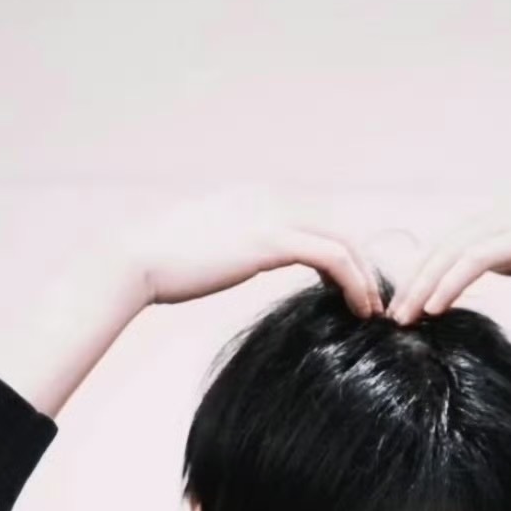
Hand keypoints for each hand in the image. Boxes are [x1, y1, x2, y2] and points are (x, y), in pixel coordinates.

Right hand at [113, 184, 382, 318]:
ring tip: (371, 311)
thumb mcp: (206, 251)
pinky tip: (360, 308)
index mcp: (256, 200)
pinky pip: (333, 256)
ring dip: (365, 277)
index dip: (340, 256)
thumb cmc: (161, 265)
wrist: (137, 259)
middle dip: (362, 266)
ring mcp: (273, 215)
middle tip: (373, 302)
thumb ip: (230, 248)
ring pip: (344, 240)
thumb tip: (231, 261)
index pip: (315, 223)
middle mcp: (271, 199)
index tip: (349, 291)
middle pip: (338, 227)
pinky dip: (355, 282)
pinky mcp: (272, 240)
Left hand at [385, 201, 510, 323]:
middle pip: (442, 245)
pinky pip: (476, 259)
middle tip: (389, 315)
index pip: (453, 241)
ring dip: (422, 287)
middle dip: (412, 281)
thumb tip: (494, 267)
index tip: (407, 303)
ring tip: (402, 319)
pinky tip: (432, 308)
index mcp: (507, 211)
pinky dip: (450, 283)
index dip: (425, 272)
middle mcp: (505, 208)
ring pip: (452, 252)